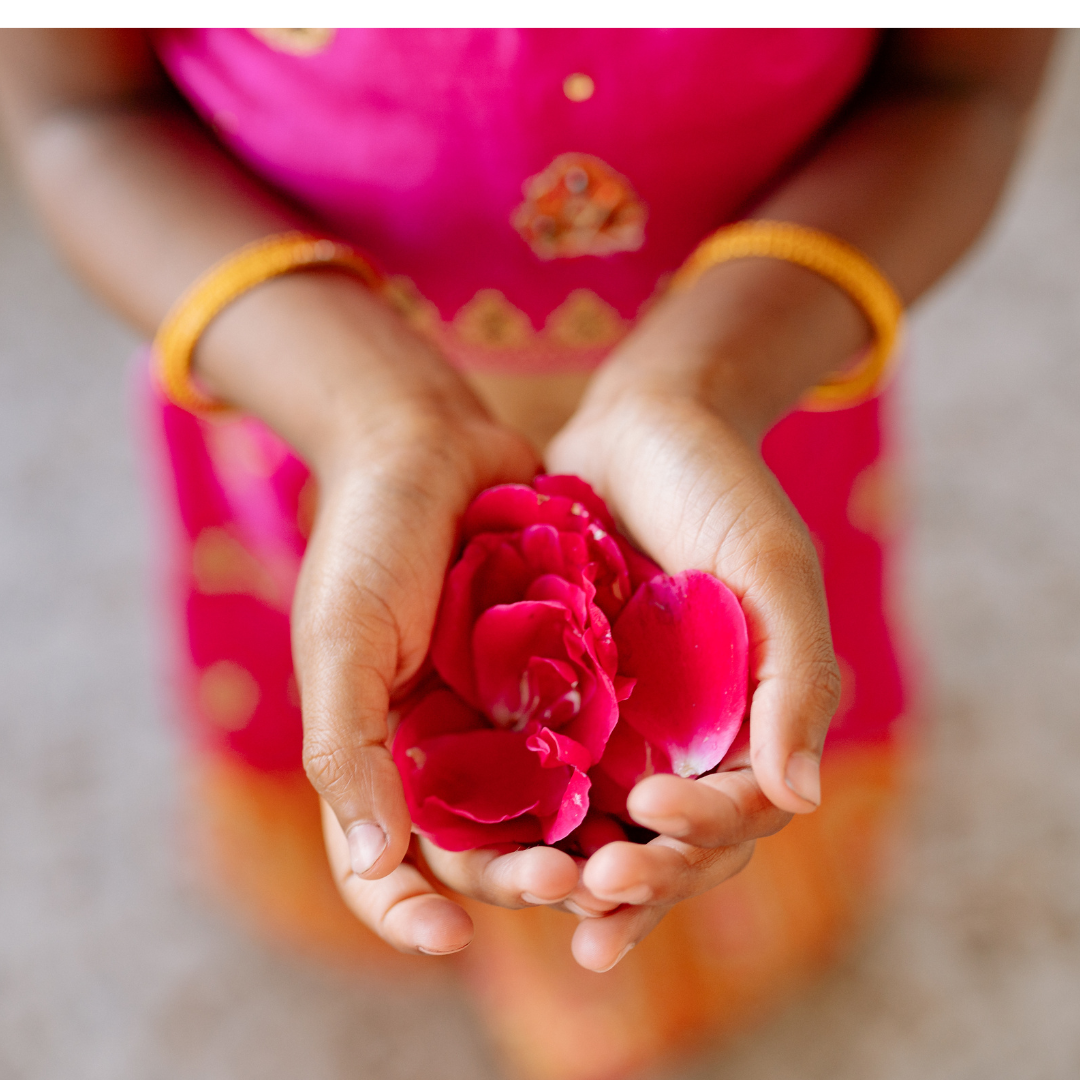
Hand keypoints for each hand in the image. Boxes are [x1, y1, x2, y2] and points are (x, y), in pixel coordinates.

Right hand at [293, 402, 592, 953]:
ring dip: (579, 844)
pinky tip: (650, 790)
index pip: (384, 863)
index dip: (409, 911)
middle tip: (565, 883)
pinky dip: (612, 775)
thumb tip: (377, 860)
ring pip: (546, 811)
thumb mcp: (340, 640)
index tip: (447, 937)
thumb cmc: (369, 539)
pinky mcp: (558, 678)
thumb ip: (347, 749)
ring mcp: (503, 716)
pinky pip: (588, 742)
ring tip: (621, 857)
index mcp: (377, 753)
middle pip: (480, 847)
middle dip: (519, 877)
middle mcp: (443, 748)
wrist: (431, 444)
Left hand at [543, 382, 840, 969]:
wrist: (641, 426)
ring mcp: (635, 722)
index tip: (658, 813)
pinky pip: (561, 774)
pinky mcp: (574, 701)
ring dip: (591, 871)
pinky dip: (541, 820)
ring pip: (618, 824)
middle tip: (597, 889)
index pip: (744, 807)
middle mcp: (697, 734)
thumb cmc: (720, 487)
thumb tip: (799, 799)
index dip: (708, 826)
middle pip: (680, 836)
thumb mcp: (772, 566)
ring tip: (548, 901)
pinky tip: (505, 850)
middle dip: (647, 872)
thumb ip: (794, 675)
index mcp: (758, 715)